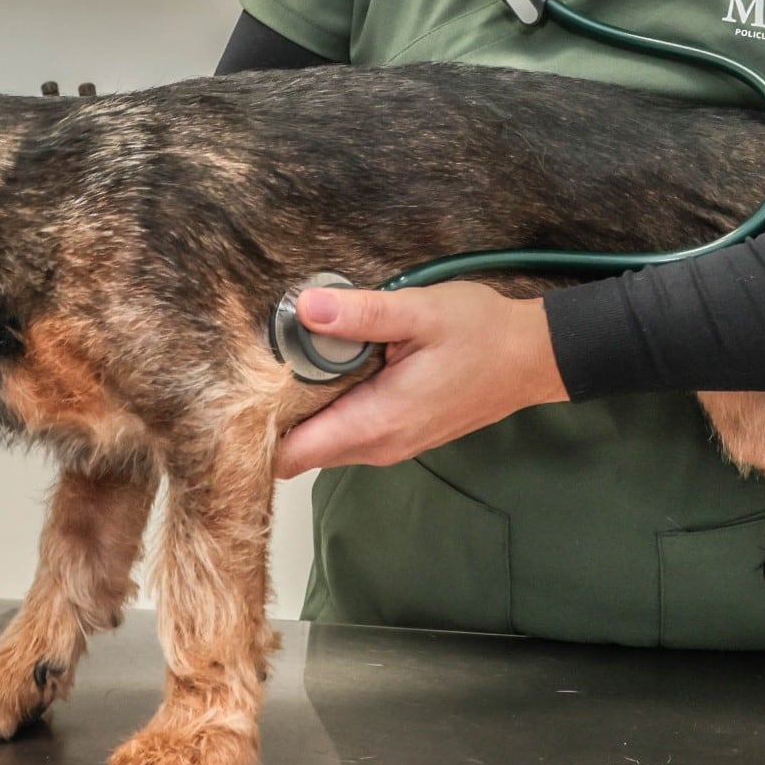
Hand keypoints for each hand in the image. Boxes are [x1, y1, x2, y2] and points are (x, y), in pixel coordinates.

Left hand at [273, 282, 567, 479]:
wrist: (532, 357)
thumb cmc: (482, 333)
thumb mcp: (421, 312)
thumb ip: (362, 315)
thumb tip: (306, 309)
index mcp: (378, 422)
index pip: (291, 455)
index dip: (255, 432)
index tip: (233, 396)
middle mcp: (379, 446)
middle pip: (298, 450)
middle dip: (271, 417)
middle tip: (251, 367)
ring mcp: (389, 445)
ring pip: (321, 442)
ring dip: (300, 410)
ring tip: (285, 361)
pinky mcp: (397, 434)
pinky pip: (345, 431)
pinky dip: (327, 408)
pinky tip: (324, 368)